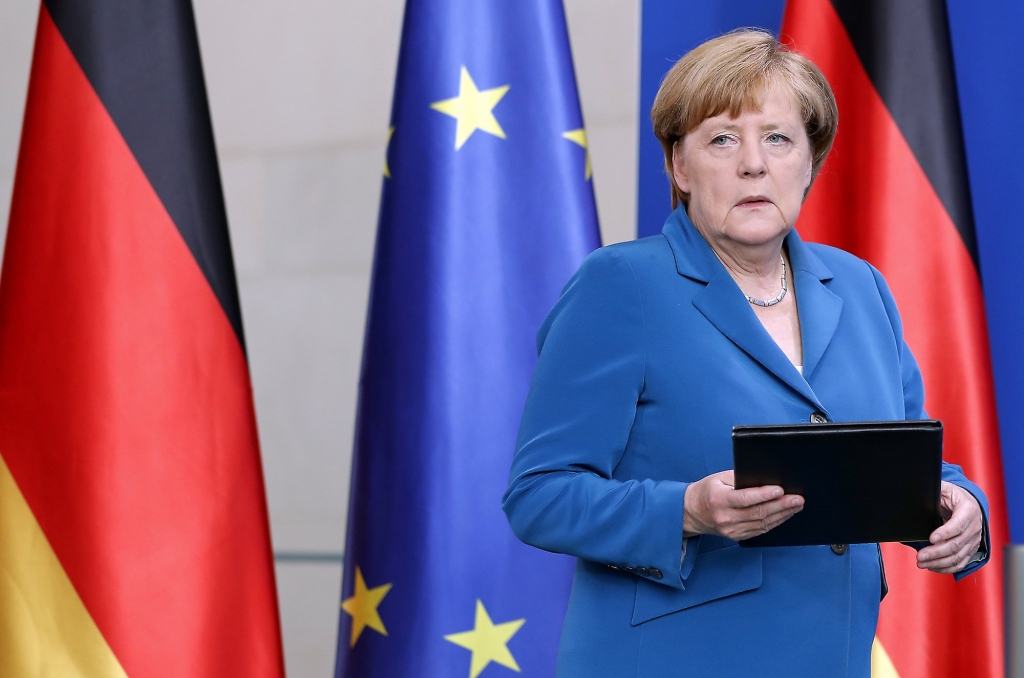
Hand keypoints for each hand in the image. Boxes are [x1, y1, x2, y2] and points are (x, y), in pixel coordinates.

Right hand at [683, 470, 803, 540]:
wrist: (691, 512)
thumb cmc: (706, 491)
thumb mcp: (718, 478)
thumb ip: (739, 478)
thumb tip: (765, 478)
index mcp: (719, 500)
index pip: (745, 498)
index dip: (764, 495)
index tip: (781, 490)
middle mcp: (725, 517)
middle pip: (758, 512)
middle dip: (781, 505)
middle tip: (798, 498)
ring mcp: (732, 530)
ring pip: (762, 523)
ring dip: (782, 514)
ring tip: (796, 505)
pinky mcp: (737, 536)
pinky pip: (760, 530)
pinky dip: (774, 522)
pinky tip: (784, 515)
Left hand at [917, 481, 983, 573]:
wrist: (970, 504)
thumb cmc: (954, 496)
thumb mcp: (945, 489)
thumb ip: (935, 491)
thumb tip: (916, 493)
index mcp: (969, 510)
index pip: (958, 524)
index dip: (945, 533)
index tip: (931, 538)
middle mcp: (974, 527)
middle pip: (956, 544)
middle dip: (936, 552)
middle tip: (920, 556)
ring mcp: (974, 540)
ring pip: (958, 557)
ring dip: (939, 562)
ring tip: (922, 563)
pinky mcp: (971, 550)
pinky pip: (961, 563)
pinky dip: (946, 568)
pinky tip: (932, 567)